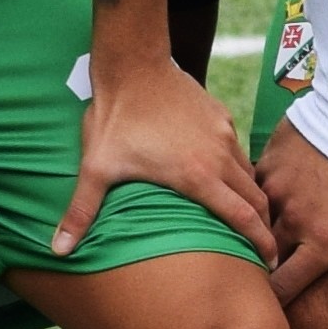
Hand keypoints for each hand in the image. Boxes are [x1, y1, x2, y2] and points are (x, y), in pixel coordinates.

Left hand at [57, 32, 277, 258]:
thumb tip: (57, 250)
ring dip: (252, 198)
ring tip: (246, 218)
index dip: (261, 243)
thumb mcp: (95, 168)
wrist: (134, 65)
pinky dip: (239, 172)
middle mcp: (219, 156)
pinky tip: (224, 179)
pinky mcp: (222, 117)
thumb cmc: (114, 118)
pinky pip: (238, 151)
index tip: (270, 263)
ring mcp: (223, 134)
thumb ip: (81, 212)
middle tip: (263, 251)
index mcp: (197, 176)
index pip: (243, 218)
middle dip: (264, 226)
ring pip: (250, 175)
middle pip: (256, 199)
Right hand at [263, 117, 327, 313]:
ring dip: (268, 225)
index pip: (282, 290)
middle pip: (265, 256)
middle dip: (268, 264)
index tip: (283, 302)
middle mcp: (292, 219)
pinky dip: (267, 193)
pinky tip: (285, 191)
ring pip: (259, 219)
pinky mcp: (270, 159)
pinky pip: (258, 186)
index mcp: (323, 241)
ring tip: (281, 225)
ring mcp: (276, 187)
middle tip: (280, 264)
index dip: (279, 301)